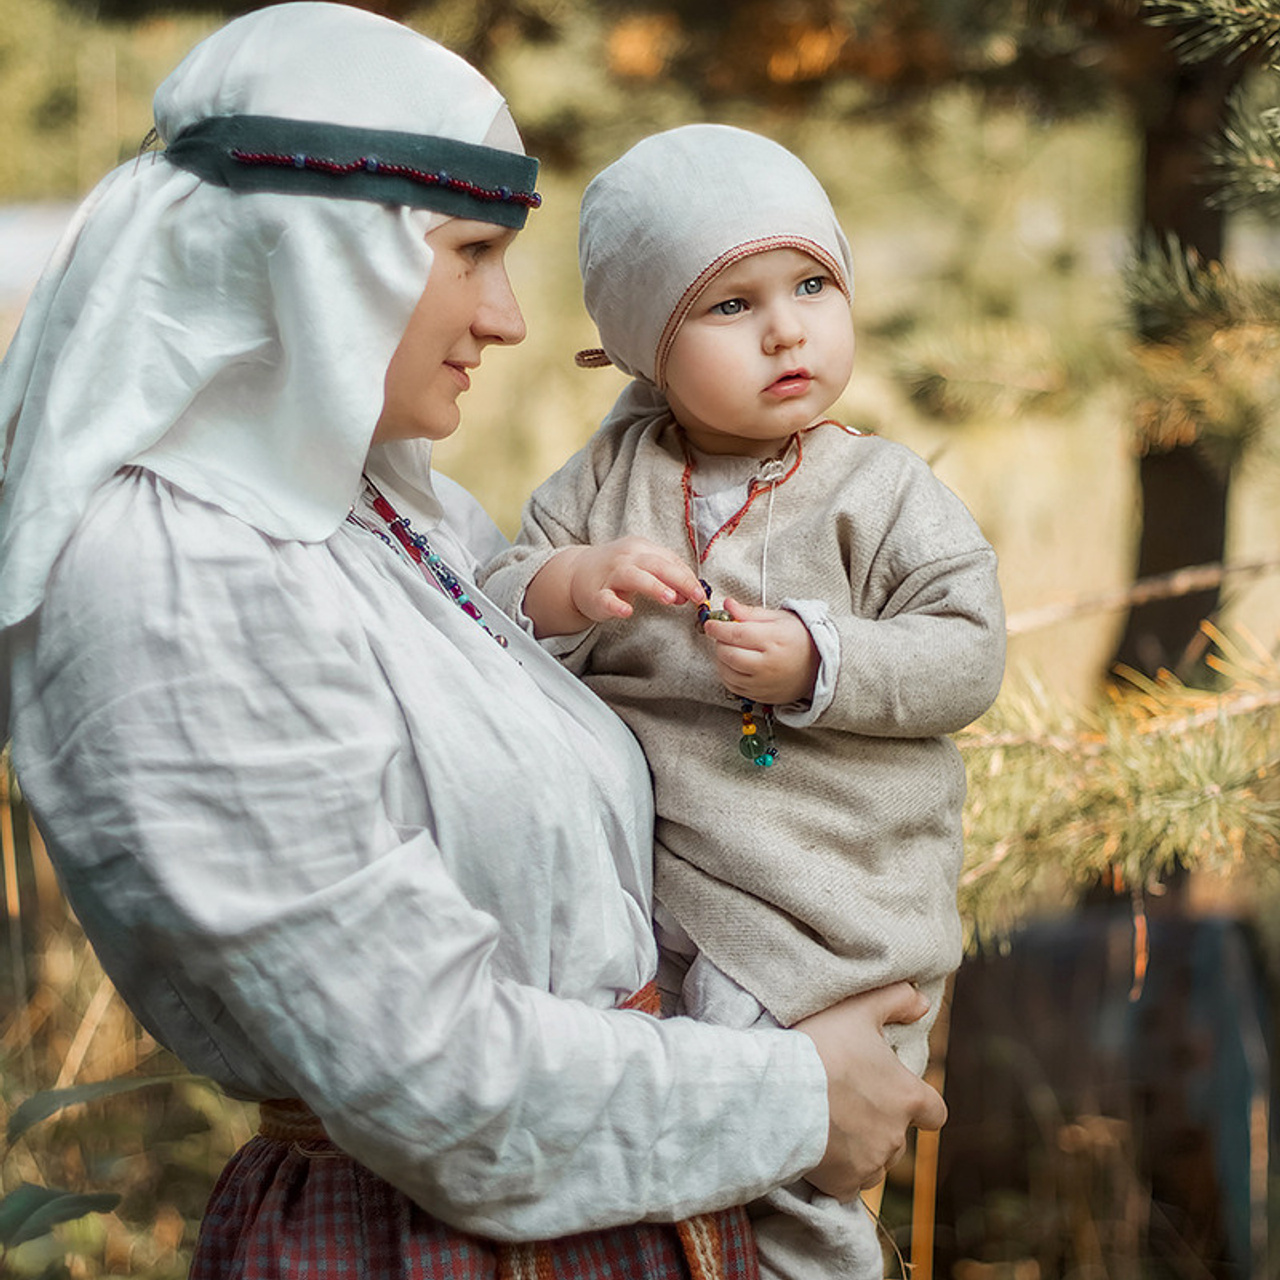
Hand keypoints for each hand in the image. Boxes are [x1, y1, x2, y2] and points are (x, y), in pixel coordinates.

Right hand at [568, 538, 703, 621]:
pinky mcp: (596, 594)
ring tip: (670, 598)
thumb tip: (687, 594)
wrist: (576, 573)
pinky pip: (606, 599)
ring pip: (634, 577)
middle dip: (679, 580)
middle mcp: (626, 558)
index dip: (687, 577)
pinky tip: (627, 611)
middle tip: (696, 596)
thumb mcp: (642, 567)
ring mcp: (610, 575)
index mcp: (640, 548)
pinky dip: (616, 605)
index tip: (701, 593)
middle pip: (656, 565)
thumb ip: (666, 578)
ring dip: (654, 586)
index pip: (669, 560)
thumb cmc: (616, 570)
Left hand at [700, 598, 818, 704]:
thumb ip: (750, 613)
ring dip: (721, 659)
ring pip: (727, 673)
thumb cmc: (799, 638)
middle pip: (729, 654)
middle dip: (719, 643)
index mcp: (775, 640)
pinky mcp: (761, 696)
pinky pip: (734, 687)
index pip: (737, 634)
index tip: (710, 624)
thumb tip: (727, 605)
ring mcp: (764, 683)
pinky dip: (728, 674)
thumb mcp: (778, 618)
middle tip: (724, 635)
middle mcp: (768, 664)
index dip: (718, 628)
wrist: (819, 666)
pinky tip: (734, 665)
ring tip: (730, 649)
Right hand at [794, 983, 946, 1200]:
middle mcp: (896, 1136)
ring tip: (830, 1125)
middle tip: (847, 1101)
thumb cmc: (821, 1046)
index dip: (920, 1105)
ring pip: (875, 1162)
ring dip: (861, 1149)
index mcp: (907, 1097)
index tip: (897, 1094)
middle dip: (880, 1123)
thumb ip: (895, 1000)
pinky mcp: (843, 1184)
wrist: (779, 1091)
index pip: (935, 1112)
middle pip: (899, 1137)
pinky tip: (819, 1150)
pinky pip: (848, 1185)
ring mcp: (870, 1163)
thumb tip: (923, 1002)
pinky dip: (838, 1172)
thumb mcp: (858, 1009)